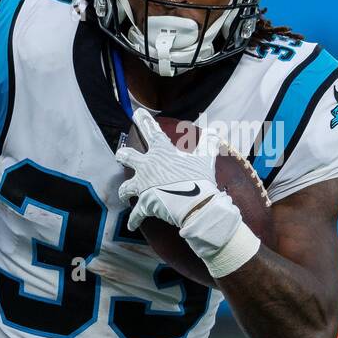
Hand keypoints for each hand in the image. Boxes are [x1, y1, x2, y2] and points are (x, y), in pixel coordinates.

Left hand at [115, 109, 253, 269]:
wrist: (195, 203)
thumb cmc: (200, 179)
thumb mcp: (206, 158)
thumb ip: (208, 143)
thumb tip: (215, 131)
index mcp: (162, 153)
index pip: (152, 131)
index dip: (144, 120)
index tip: (137, 112)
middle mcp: (148, 167)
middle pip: (127, 156)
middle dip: (123, 155)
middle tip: (121, 155)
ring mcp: (143, 186)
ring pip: (125, 187)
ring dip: (124, 192)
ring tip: (124, 195)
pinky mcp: (144, 204)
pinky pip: (135, 214)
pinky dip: (134, 220)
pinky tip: (131, 225)